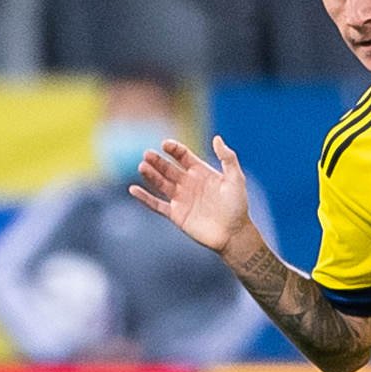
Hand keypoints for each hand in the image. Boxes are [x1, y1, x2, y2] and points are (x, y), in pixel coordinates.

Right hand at [130, 136, 253, 255]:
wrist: (234, 233)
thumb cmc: (237, 206)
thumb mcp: (236, 178)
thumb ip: (227, 158)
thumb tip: (217, 138)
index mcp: (201, 172)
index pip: (183, 156)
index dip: (174, 149)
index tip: (165, 145)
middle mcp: (188, 183)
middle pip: (168, 168)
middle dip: (158, 161)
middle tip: (147, 154)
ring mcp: (181, 199)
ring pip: (161, 184)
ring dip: (150, 175)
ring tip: (142, 167)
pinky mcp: (176, 214)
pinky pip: (156, 204)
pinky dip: (145, 198)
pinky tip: (133, 189)